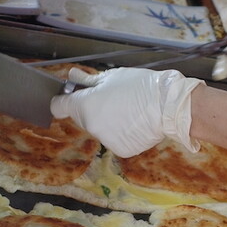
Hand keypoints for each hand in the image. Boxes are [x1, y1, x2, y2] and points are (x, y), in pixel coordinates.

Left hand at [50, 67, 203, 157]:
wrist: (167, 106)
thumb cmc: (140, 87)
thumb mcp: (112, 77)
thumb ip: (88, 81)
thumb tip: (72, 76)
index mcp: (85, 105)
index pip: (59, 107)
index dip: (62, 102)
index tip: (67, 100)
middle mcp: (91, 126)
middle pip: (82, 118)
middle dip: (91, 110)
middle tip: (112, 99)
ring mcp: (105, 140)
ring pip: (101, 130)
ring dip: (108, 122)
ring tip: (129, 111)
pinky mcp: (120, 150)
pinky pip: (115, 140)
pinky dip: (122, 134)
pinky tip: (135, 123)